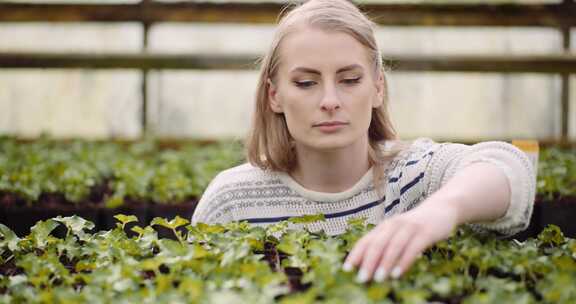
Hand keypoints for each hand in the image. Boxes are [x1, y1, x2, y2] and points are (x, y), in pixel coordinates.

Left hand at [342, 202, 459, 282]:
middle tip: (361, 279)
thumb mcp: (398, 233)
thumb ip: (386, 246)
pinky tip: (398, 273)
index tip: (346, 269)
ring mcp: (410, 228)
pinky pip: (413, 248)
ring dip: (385, 263)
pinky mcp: (425, 232)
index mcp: (385, 227)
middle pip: (377, 244)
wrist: (441, 209)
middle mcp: (394, 225)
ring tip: (378, 278)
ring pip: (393, 246)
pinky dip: (404, 261)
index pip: (366, 241)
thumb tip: (370, 268)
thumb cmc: (416, 227)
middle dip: (368, 262)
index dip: (356, 255)